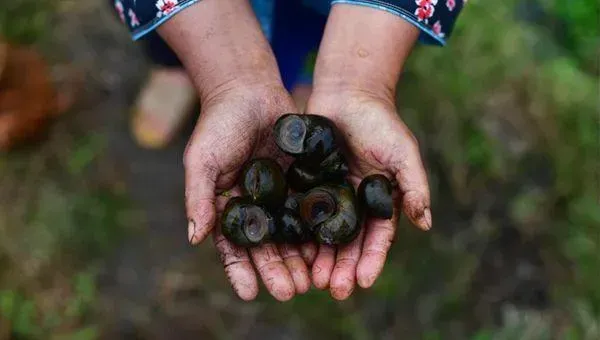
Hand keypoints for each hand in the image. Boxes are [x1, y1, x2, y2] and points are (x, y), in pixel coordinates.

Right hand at [156, 0, 314, 300]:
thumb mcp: (202, 160)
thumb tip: (196, 238)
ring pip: (291, 234)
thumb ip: (198, 197)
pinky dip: (318, 230)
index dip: (241, 270)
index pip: (233, 246)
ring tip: (312, 280)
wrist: (248, 89)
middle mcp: (255, 207)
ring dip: (300, 258)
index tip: (251, 293)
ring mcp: (279, 196)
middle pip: (266, 246)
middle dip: (277, 270)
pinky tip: (328, 247)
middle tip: (291, 292)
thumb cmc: (218, 124)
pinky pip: (311, 209)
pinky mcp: (301, 182)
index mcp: (227, 207)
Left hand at [306, 90, 430, 299]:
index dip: (371, 260)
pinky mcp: (308, 186)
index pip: (378, 238)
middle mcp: (354, 205)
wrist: (348, 93)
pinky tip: (292, 252)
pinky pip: (302, 214)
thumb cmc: (380, 121)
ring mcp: (330, 197)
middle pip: (349, 243)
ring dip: (321, 259)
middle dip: (342, 267)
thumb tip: (426, 224)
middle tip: (333, 289)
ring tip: (312, 280)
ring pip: (324, 235)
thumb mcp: (403, 152)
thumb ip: (414, 186)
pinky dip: (299, 234)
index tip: (362, 281)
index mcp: (380, 201)